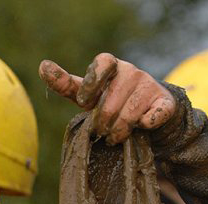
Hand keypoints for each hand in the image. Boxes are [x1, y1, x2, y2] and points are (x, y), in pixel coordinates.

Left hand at [39, 53, 174, 144]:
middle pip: (110, 103)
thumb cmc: (111, 101)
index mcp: (110, 66)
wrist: (149, 111)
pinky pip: (151, 118)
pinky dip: (144, 126)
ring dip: (118, 132)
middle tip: (100, 130)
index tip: (84, 102)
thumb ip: (66, 84)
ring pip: (128, 116)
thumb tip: (42, 66)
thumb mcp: (87, 94)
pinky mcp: (165, 103)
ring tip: (115, 136)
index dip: (92, 84)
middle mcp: (131, 72)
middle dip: (101, 123)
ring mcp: (149, 85)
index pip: (102, 63)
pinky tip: (141, 127)